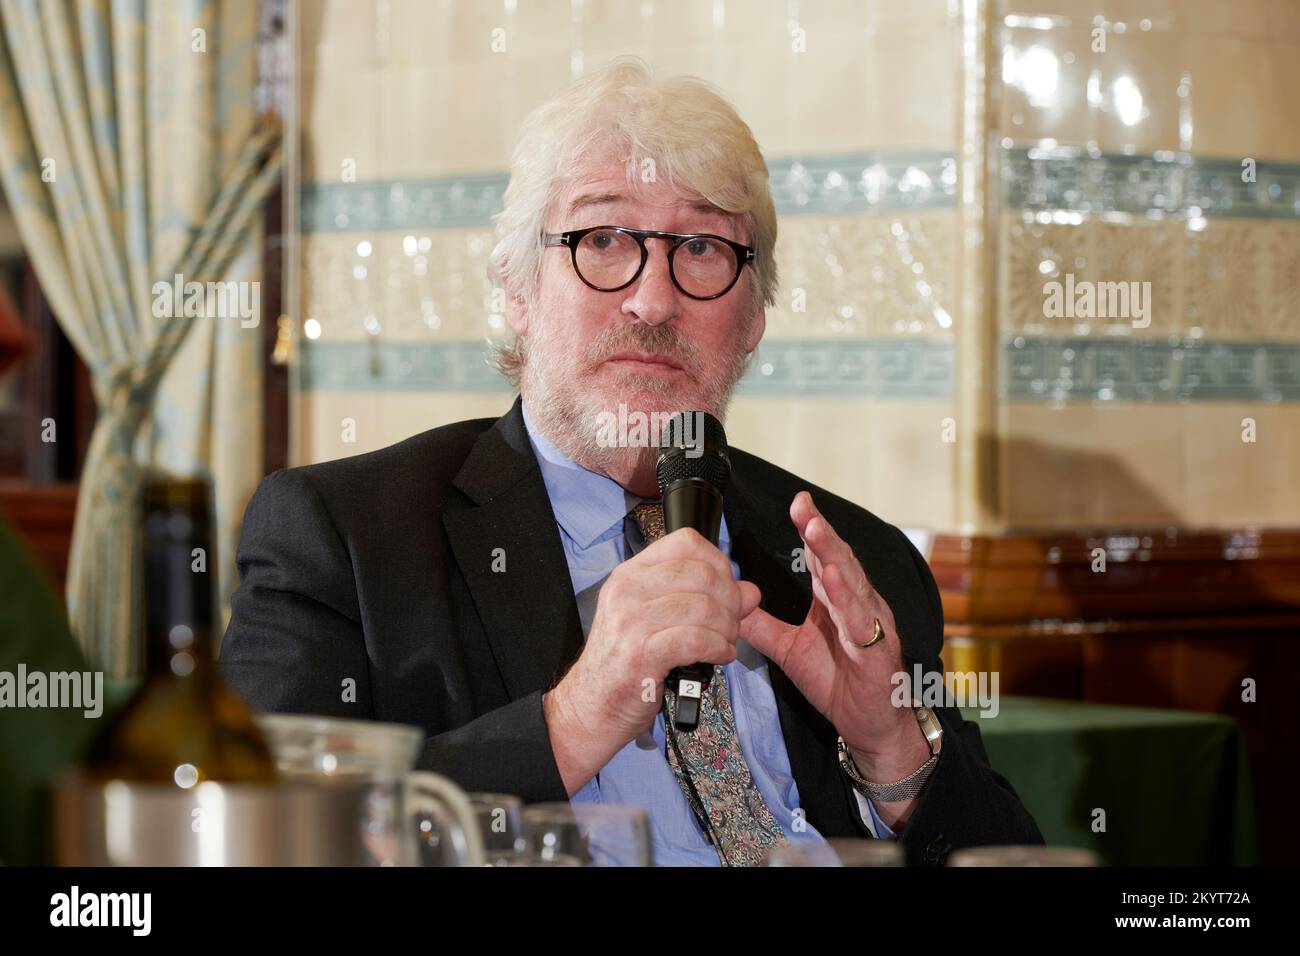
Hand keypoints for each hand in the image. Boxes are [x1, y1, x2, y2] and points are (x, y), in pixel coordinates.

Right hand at [544, 527, 761, 794]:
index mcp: (630, 574)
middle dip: (730, 601)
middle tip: (732, 624)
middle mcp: (627, 590)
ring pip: (704, 607)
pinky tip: (719, 656)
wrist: (590, 707)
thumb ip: (701, 599)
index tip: (727, 588)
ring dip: (727, 629)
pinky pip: (697, 640)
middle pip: (702, 574)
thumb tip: (748, 591)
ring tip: (725, 644)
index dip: (718, 563)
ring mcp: (630, 621)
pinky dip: (719, 648)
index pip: (686, 542)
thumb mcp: (657, 620)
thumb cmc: (624, 663)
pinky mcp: (640, 654)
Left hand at [738, 492, 927, 782]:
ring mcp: (869, 624)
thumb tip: (729, 602)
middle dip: (820, 531)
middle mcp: (856, 604)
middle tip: (802, 506)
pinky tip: (834, 581)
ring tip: (815, 531)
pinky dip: (847, 600)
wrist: (869, 724)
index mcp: (835, 600)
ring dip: (833, 555)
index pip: (821, 557)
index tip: (796, 503)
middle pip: (837, 560)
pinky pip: (860, 622)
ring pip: (851, 583)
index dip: (810, 529)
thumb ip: (762, 625)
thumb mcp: (789, 650)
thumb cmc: (838, 681)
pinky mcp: (876, 650)